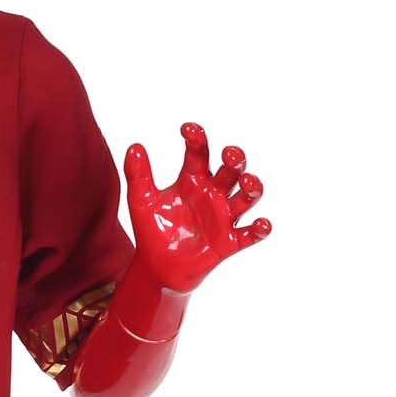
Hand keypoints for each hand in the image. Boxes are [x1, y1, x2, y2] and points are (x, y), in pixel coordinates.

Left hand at [124, 122, 270, 293]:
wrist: (156, 267)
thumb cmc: (153, 230)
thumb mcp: (142, 201)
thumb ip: (138, 175)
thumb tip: (134, 147)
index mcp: (193, 180)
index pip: (199, 153)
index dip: (196, 139)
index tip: (187, 129)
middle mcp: (212, 194)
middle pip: (230, 170)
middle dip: (235, 160)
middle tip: (229, 154)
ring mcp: (223, 217)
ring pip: (246, 197)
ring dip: (252, 187)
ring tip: (247, 181)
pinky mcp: (229, 242)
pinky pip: (250, 234)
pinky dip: (260, 229)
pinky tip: (262, 224)